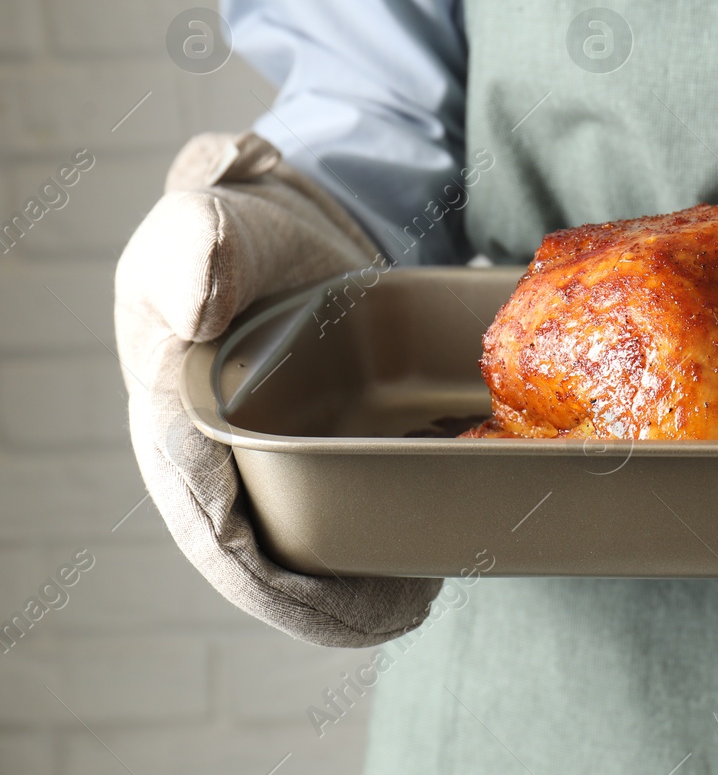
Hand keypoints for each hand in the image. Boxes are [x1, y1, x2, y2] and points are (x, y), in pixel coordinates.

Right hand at [115, 132, 439, 644]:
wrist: (290, 223)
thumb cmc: (240, 224)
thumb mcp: (208, 219)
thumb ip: (193, 247)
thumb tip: (193, 305)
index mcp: (172, 416)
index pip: (209, 517)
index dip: (261, 573)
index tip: (321, 599)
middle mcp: (212, 457)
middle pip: (258, 555)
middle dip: (318, 603)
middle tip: (398, 614)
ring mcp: (262, 461)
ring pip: (301, 544)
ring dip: (349, 589)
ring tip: (416, 602)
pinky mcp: (311, 453)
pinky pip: (337, 511)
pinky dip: (374, 543)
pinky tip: (429, 555)